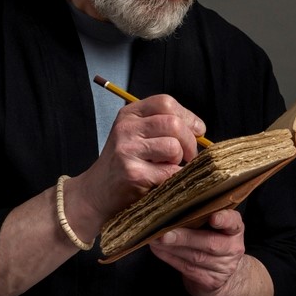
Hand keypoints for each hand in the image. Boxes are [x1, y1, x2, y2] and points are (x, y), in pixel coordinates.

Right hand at [73, 94, 205, 226]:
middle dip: (190, 142)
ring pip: (173, 147)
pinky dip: (173, 178)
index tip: (197, 131)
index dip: (188, 116)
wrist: (96, 193)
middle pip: (174, 123)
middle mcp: (126, 128)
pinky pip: (169, 172)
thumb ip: (162, 126)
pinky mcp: (132, 173)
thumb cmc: (124, 164)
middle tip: (188, 157)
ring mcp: (127, 149)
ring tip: (169, 168)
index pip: (166, 103)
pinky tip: (162, 181)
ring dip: (179, 161)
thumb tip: (199, 130)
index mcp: (129, 114)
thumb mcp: (136, 135)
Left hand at [149, 209, 245, 295]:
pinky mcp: (209, 281)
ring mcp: (223, 267)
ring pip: (195, 257)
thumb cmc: (213, 239)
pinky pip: (187, 268)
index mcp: (235, 229)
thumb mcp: (215, 225)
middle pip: (210, 244)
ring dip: (171, 248)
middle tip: (164, 233)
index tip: (213, 218)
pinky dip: (170, 258)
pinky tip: (158, 250)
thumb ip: (202, 213)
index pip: (233, 222)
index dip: (224, 220)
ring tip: (154, 239)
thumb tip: (172, 201)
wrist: (223, 274)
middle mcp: (232, 248)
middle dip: (185, 238)